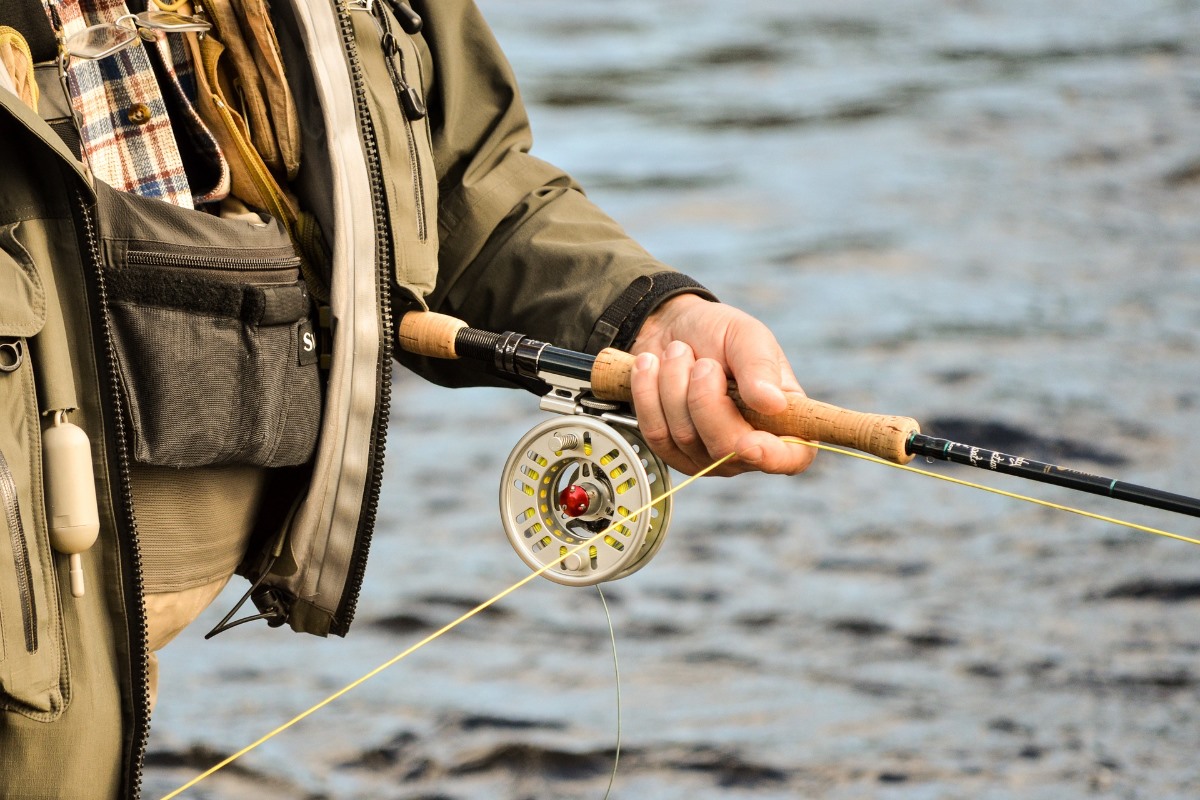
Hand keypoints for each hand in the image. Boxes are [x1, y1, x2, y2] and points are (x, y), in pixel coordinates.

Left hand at [628, 294, 815, 476]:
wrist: (669, 328)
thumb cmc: (718, 334)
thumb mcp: (746, 335)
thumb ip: (760, 367)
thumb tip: (773, 403)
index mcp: (782, 419)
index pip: (792, 458)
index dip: (772, 457)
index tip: (748, 442)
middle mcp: (749, 445)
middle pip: (726, 448)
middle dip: (704, 397)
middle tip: (702, 362)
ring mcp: (708, 454)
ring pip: (685, 437)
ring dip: (674, 384)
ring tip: (679, 353)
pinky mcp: (671, 451)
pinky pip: (655, 433)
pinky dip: (648, 392)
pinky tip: (651, 367)